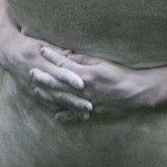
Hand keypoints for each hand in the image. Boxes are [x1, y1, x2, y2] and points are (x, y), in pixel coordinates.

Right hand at [0, 31, 88, 116]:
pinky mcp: (32, 92)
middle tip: (89, 106)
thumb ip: (57, 50)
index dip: (70, 78)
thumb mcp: (42, 43)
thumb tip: (72, 53)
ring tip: (85, 114)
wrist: (8, 52)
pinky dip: (59, 109)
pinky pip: (47, 103)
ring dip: (69, 108)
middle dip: (74, 100)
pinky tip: (70, 116)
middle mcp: (38, 77)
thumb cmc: (28, 44)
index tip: (82, 84)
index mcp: (41, 62)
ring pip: (54, 100)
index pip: (57, 71)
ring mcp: (34, 86)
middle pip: (58, 90)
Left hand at [37, 47, 153, 116]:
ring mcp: (87, 102)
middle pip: (59, 84)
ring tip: (36, 90)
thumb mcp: (103, 62)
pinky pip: (76, 115)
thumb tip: (69, 54)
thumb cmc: (121, 73)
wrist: (137, 92)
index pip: (64, 64)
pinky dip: (66, 115)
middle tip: (30, 72)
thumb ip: (84, 59)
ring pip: (63, 100)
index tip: (42, 50)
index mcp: (86, 75)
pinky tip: (56, 115)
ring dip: (49, 95)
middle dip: (43, 78)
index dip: (53, 56)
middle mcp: (83, 90)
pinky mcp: (93, 111)